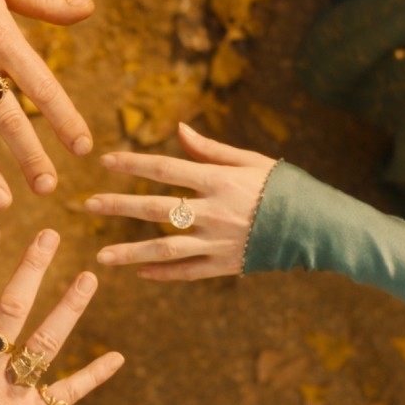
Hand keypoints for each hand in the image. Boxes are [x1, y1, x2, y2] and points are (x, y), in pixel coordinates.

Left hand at [86, 123, 276, 279]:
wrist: (317, 226)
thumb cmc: (281, 187)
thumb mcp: (250, 160)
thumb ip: (210, 149)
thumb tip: (179, 130)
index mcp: (219, 180)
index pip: (166, 170)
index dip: (133, 164)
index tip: (104, 161)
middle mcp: (215, 211)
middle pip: (157, 209)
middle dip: (119, 207)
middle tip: (87, 206)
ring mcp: (220, 241)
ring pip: (167, 248)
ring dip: (131, 253)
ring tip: (100, 257)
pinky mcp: (227, 265)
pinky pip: (188, 272)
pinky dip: (163, 274)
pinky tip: (138, 272)